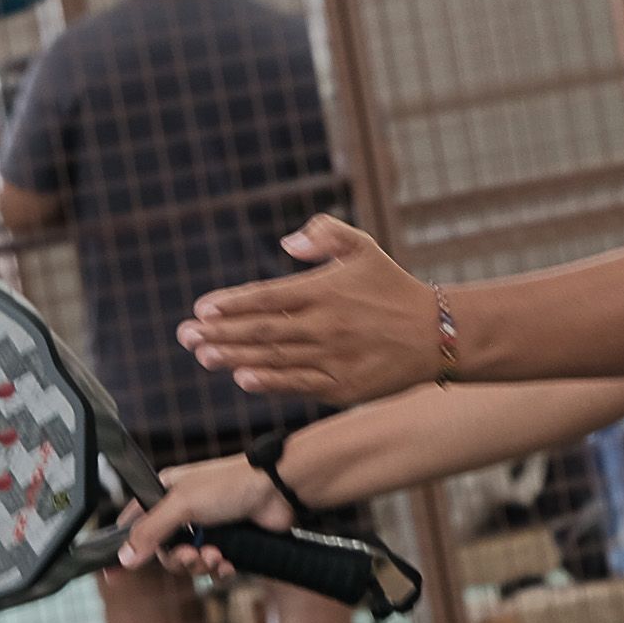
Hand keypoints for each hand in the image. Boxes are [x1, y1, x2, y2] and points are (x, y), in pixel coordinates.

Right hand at [117, 455, 291, 576]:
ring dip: (201, 565)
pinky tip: (228, 562)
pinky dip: (219, 569)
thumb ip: (151, 531)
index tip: (112, 576)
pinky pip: (213, 568)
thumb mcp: (182, 504)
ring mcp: (208, 528)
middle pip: (164, 552)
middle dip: (178, 560)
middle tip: (193, 555)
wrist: (278, 490)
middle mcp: (184, 511)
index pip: (135, 524)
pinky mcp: (229, 543)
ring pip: (189, 562)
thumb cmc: (232, 484)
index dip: (126, 549)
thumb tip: (125, 557)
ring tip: (216, 555)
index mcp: (166, 493)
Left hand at [177, 213, 437, 402]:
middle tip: (185, 336)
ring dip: (233, 358)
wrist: (438, 334)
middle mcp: (325, 325)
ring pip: (273, 359)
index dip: (231, 303)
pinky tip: (242, 378)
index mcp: (326, 290)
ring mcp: (333, 358)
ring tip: (203, 356)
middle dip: (218, 333)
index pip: (267, 296)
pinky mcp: (342, 387)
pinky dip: (268, 382)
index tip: (201, 309)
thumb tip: (286, 243)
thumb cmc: (394, 288)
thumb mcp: (363, 248)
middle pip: (261, 330)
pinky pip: (297, 384)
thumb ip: (324, 235)